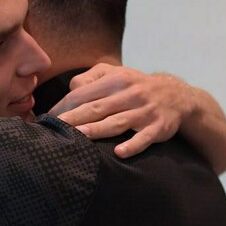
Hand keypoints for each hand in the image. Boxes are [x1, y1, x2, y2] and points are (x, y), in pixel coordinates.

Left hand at [49, 63, 194, 158]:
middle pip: (96, 108)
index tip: (48, 118)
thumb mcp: (116, 73)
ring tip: (76, 137)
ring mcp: (144, 111)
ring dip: (96, 130)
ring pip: (116, 122)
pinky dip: (133, 145)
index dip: (64, 106)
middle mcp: (130, 94)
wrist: (177, 95)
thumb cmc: (136, 86)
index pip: (83, 93)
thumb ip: (91, 77)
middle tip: (52, 129)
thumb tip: (70, 90)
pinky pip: (144, 138)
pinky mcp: (158, 127)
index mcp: (116, 80)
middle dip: (73, 118)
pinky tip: (119, 152)